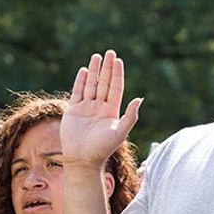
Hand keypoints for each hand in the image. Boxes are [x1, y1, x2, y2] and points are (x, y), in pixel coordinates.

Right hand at [61, 50, 142, 168]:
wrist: (82, 160)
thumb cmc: (102, 149)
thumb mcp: (120, 132)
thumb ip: (130, 116)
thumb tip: (140, 99)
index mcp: (112, 111)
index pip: (115, 88)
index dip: (117, 74)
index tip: (118, 60)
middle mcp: (100, 107)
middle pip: (104, 83)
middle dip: (107, 68)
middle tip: (109, 52)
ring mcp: (86, 108)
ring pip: (91, 85)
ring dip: (94, 71)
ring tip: (96, 56)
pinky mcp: (73, 111)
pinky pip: (77, 92)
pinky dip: (80, 81)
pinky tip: (83, 70)